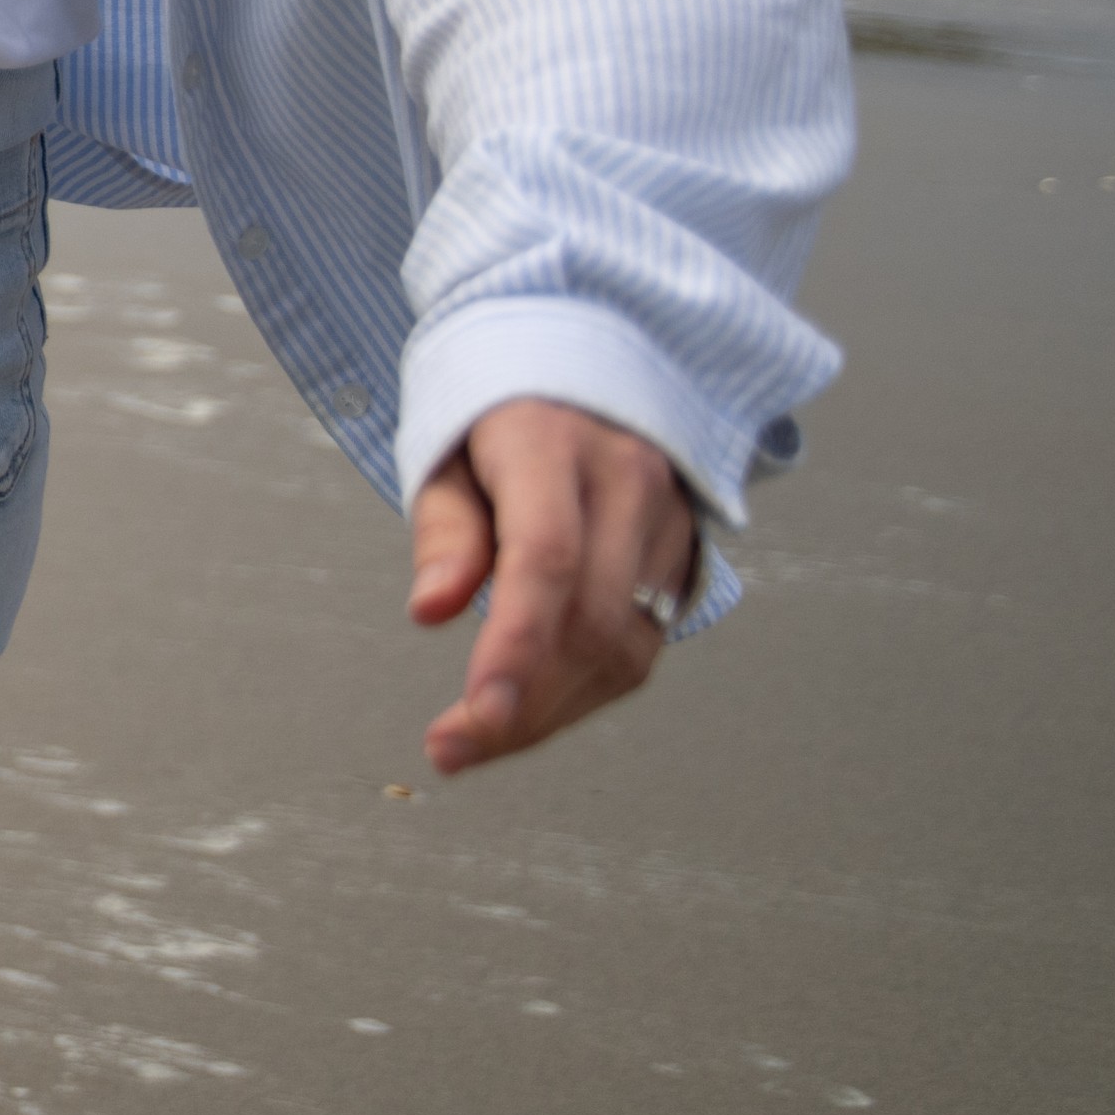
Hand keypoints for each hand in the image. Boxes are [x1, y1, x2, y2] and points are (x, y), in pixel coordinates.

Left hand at [406, 395, 699, 774]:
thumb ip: (444, 531)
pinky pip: (638, 645)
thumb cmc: (499, 413)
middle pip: (588, 621)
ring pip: (623, 648)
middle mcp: (627, 484)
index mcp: (553, 446)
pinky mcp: (682, 560)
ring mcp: (667, 523)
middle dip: (522, 702)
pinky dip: (583, 690)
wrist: (588, 366)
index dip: (515, 644)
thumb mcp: (447, 451)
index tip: (477, 711)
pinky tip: (532, 706)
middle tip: (451, 747)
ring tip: (480, 738)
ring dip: (551, 710)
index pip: (546, 558)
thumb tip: (431, 612)